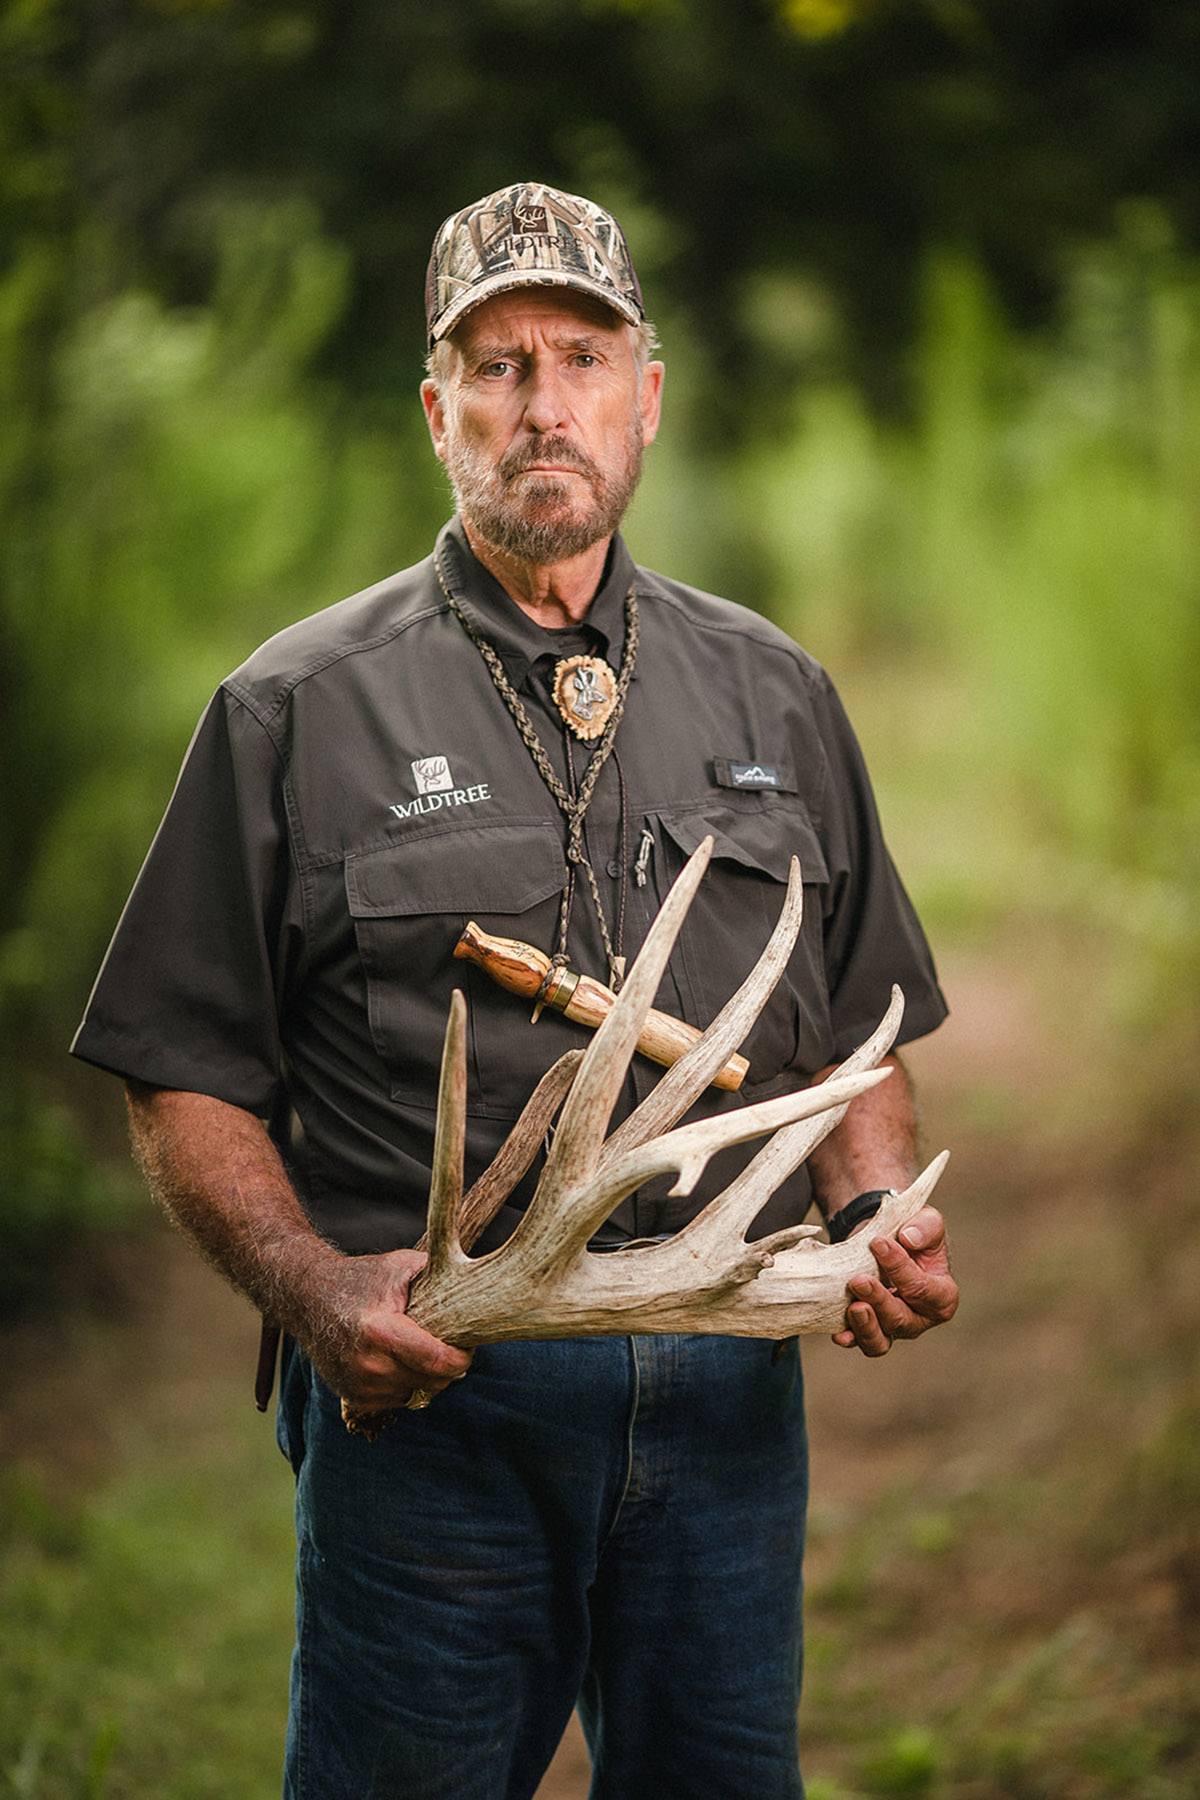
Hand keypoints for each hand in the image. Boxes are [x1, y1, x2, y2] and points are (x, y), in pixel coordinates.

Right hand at [304, 1247, 472, 1410]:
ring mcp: (358, 1385)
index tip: (467, 1346)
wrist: (308, 1298)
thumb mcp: (398, 1266)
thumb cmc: (360, 1279)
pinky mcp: (352, 1397)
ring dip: (426, 1377)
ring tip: (418, 1348)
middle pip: (432, 1381)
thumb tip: (474, 1283)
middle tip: (447, 1343)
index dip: (461, 1357)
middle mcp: (367, 1365)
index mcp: (380, 1332)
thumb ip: (435, 1273)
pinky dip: (405, 1383)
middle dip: (447, 1366)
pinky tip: (397, 1360)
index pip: (438, 1362)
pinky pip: (397, 1399)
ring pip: (417, 1393)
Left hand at [832, 1205, 957, 1357]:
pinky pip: (861, 1342)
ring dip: (866, 1327)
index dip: (901, 1269)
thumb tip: (909, 1238)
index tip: (878, 1243)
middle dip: (879, 1300)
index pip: (924, 1289)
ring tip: (853, 1307)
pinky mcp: (869, 1330)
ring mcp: (893, 1327)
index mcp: (942, 1295)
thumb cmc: (911, 1235)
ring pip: (881, 1341)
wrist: (882, 1243)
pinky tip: (839, 1334)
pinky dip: (849, 1338)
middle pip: (901, 1319)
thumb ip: (926, 1226)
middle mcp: (920, 1317)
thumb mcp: (927, 1221)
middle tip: (859, 1280)